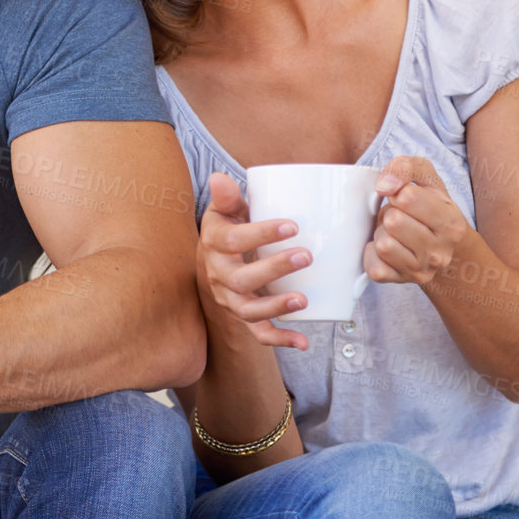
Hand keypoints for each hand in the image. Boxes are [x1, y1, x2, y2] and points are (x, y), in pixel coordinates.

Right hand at [198, 172, 313, 351]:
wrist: (211, 260)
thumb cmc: (227, 228)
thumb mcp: (223, 210)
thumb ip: (227, 196)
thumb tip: (220, 177)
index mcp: (214, 244)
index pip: (234, 241)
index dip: (262, 234)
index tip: (293, 225)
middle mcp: (218, 275)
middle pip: (242, 279)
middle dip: (275, 269)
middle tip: (307, 256)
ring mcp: (230, 299)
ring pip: (248, 309)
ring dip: (276, 306)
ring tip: (303, 300)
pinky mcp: (242, 315)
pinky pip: (258, 332)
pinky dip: (279, 339)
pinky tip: (302, 342)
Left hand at [365, 156, 473, 285]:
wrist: (439, 243)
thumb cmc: (429, 205)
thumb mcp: (424, 177)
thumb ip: (406, 167)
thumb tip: (384, 186)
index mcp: (451, 223)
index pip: (407, 197)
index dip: (398, 192)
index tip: (404, 197)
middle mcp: (441, 252)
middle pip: (393, 222)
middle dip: (390, 214)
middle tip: (400, 217)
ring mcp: (422, 271)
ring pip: (383, 244)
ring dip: (382, 233)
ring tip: (395, 232)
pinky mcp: (402, 281)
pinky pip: (374, 267)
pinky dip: (373, 254)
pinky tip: (388, 249)